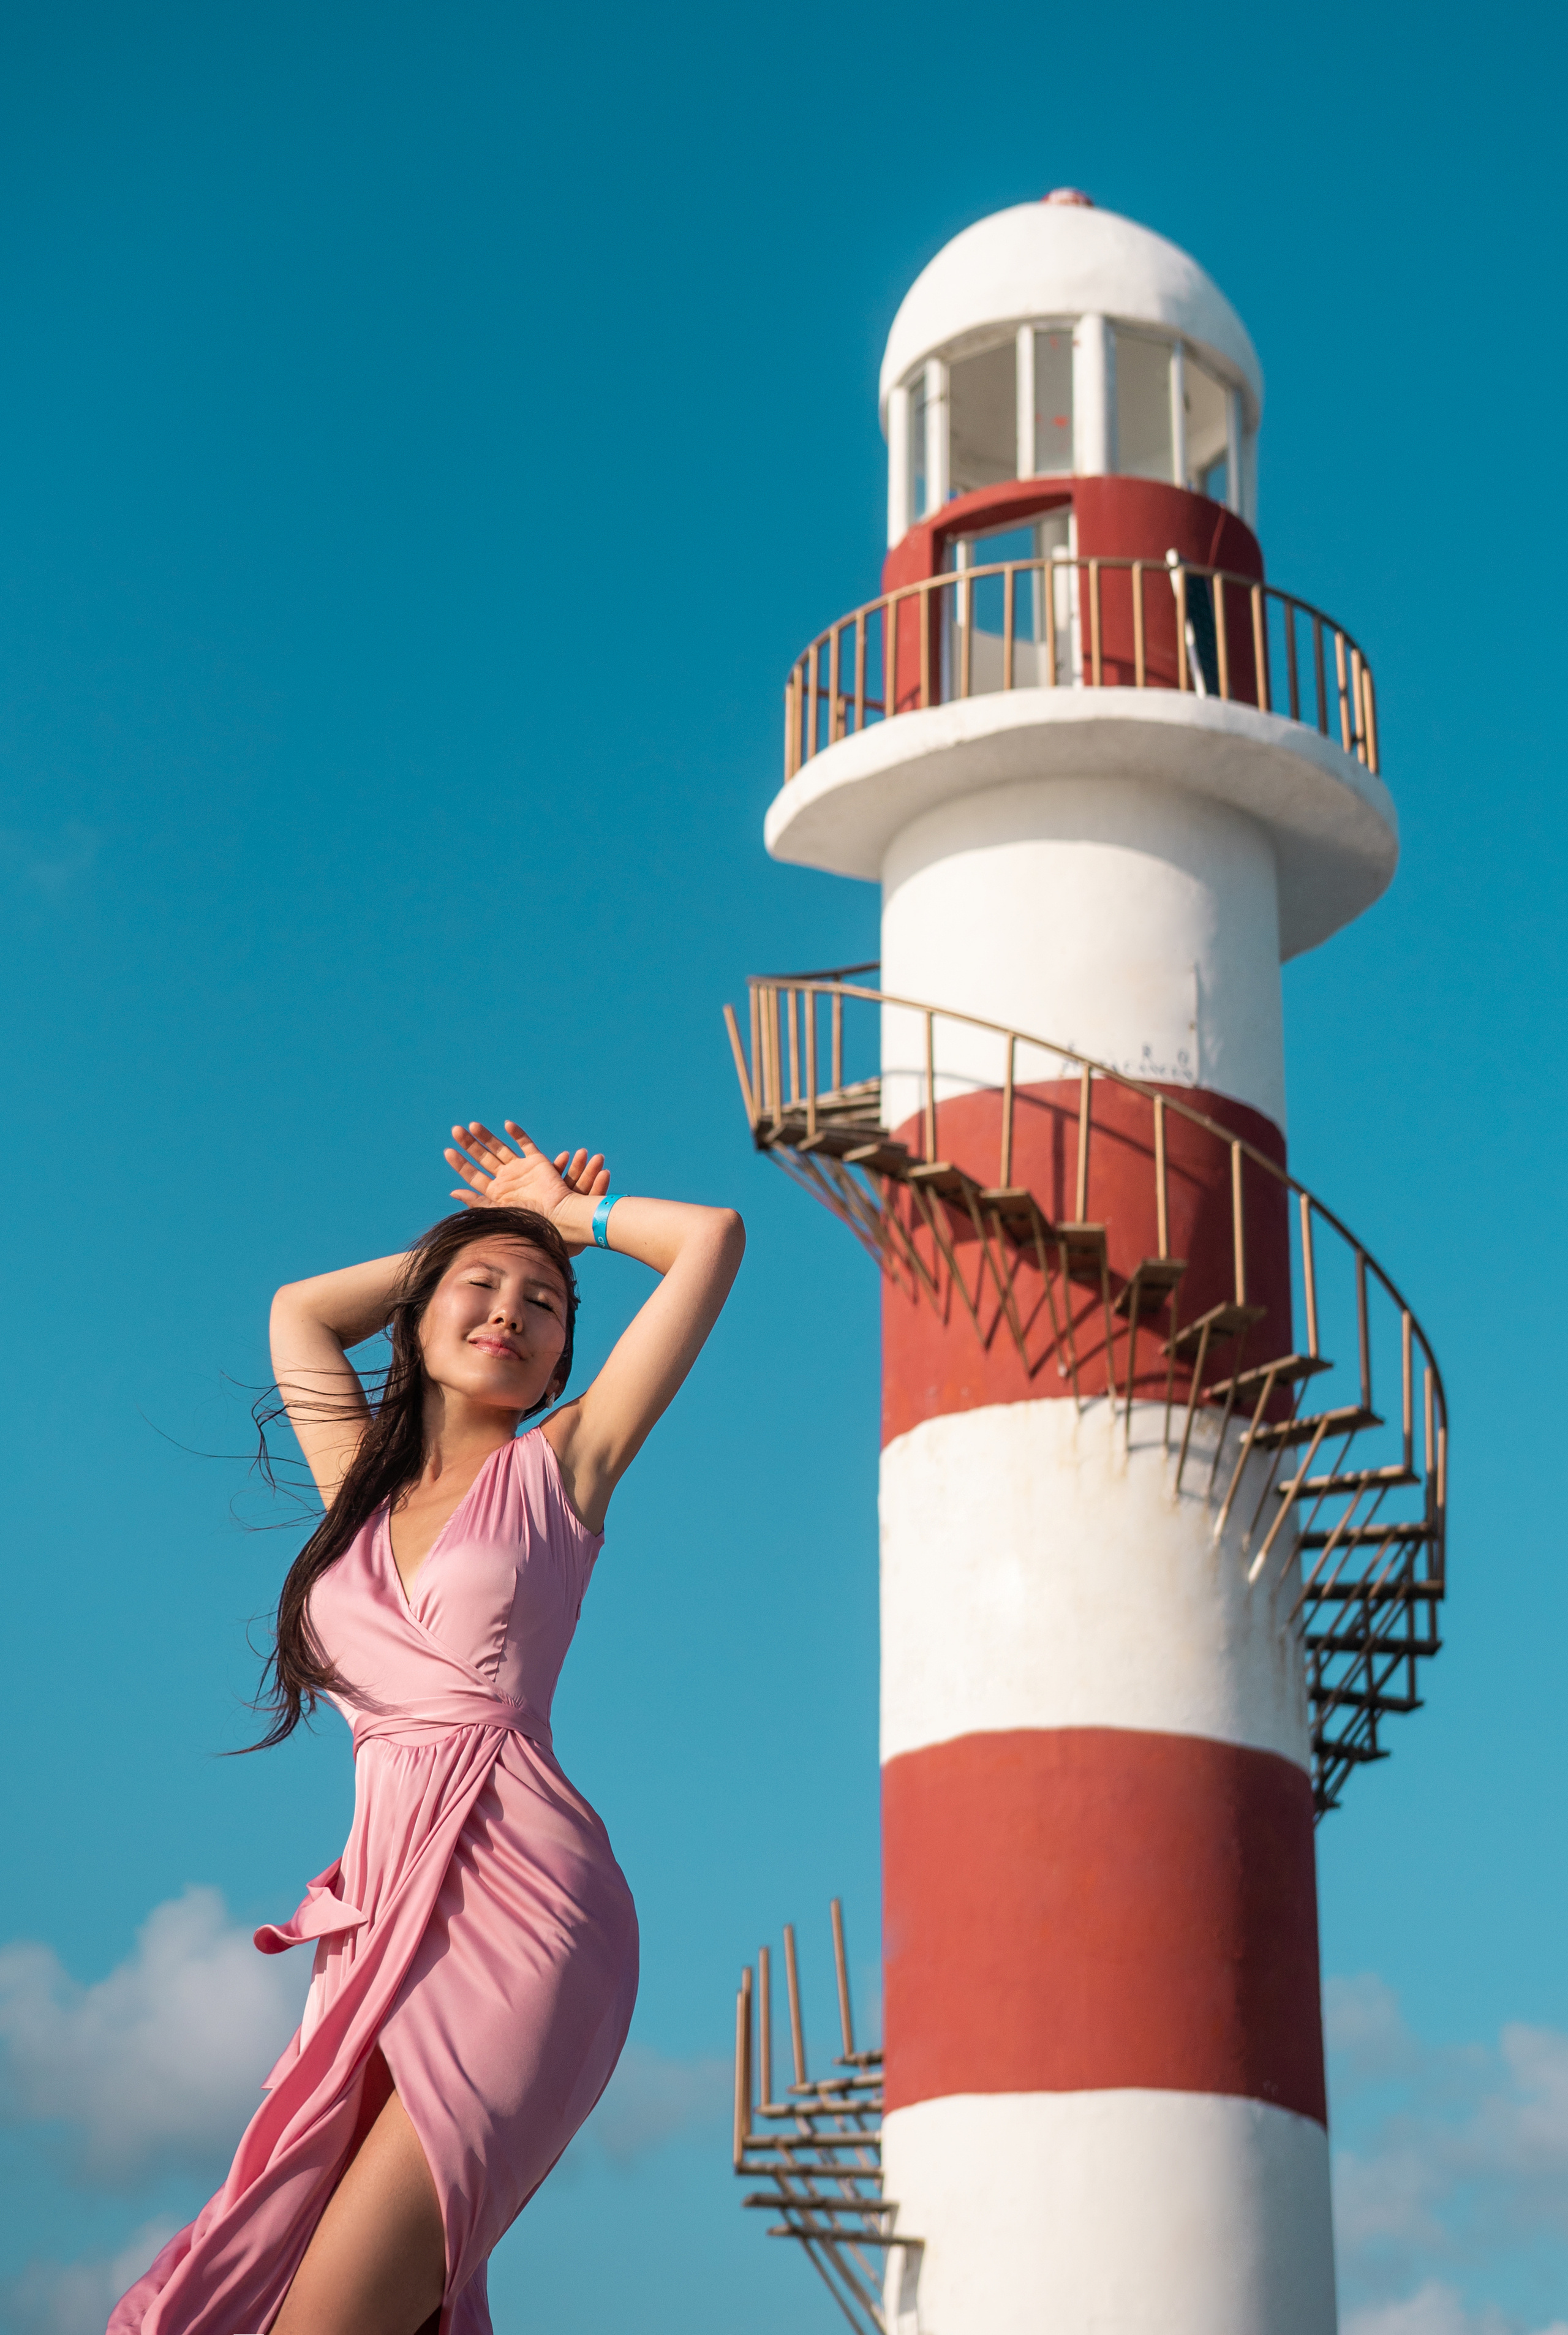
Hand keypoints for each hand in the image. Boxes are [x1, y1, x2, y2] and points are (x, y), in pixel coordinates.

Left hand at [445, 1121, 609, 1253]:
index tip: (448, 1151)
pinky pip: (525, 1144)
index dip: (460, 1163)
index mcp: (495, 1193)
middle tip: (455, 1130)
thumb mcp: (499, 1212)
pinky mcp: (537, 1161)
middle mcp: (506, 1180)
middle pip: (483, 1158)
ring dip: (486, 1136)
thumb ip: (477, 1201)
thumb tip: (453, 1191)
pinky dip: (517, 1134)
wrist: (558, 1216)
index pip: (473, 1175)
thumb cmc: (529, 1221)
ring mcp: (521, 1169)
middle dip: (469, 1144)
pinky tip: (506, 1124)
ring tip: (472, 1125)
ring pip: (500, 1148)